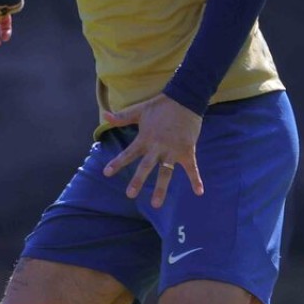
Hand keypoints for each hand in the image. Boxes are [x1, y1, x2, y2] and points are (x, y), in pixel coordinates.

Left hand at [101, 94, 204, 208]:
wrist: (185, 99)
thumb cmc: (161, 105)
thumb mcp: (139, 110)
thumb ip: (122, 117)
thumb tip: (104, 115)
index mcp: (145, 139)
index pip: (129, 153)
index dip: (118, 163)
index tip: (107, 173)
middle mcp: (158, 147)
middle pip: (146, 166)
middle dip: (138, 180)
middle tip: (130, 194)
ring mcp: (173, 151)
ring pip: (165, 172)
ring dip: (161, 188)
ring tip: (156, 204)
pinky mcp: (187, 151)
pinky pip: (192, 168)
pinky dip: (196, 179)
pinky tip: (199, 192)